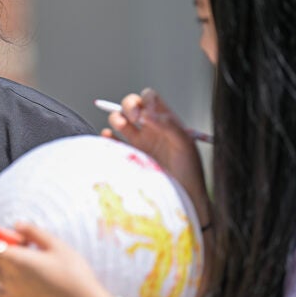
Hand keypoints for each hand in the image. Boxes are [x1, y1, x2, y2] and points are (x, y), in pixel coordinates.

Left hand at [0, 223, 112, 296]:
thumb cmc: (73, 272)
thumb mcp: (55, 244)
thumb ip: (33, 231)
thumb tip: (17, 224)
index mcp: (18, 260)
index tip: (14, 234)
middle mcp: (11, 276)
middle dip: (4, 246)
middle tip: (26, 244)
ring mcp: (14, 290)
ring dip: (1, 262)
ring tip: (23, 259)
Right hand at [101, 88, 209, 220]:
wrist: (181, 198)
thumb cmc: (189, 172)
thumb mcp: (184, 143)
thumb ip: (167, 124)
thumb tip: (146, 112)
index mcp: (164, 121)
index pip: (150, 98)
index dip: (145, 99)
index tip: (147, 113)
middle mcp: (149, 128)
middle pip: (131, 105)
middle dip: (128, 106)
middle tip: (134, 119)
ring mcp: (137, 142)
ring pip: (119, 120)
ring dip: (116, 118)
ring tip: (121, 126)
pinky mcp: (128, 156)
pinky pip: (111, 141)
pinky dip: (106, 136)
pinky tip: (109, 138)